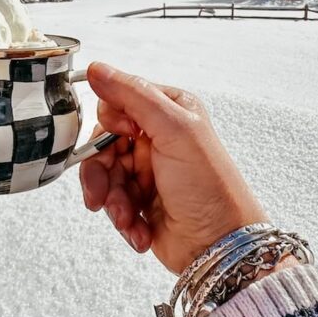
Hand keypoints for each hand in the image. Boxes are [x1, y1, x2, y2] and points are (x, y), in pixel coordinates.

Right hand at [79, 62, 268, 274]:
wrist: (220, 247)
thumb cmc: (210, 188)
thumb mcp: (174, 130)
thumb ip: (133, 95)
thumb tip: (97, 69)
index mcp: (169, 111)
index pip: (118, 103)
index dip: (111, 124)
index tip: (123, 139)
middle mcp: (158, 137)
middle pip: (104, 142)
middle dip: (102, 171)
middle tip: (105, 192)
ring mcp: (148, 170)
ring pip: (104, 175)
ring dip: (111, 200)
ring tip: (127, 216)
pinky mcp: (141, 200)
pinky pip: (111, 202)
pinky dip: (122, 218)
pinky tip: (138, 228)